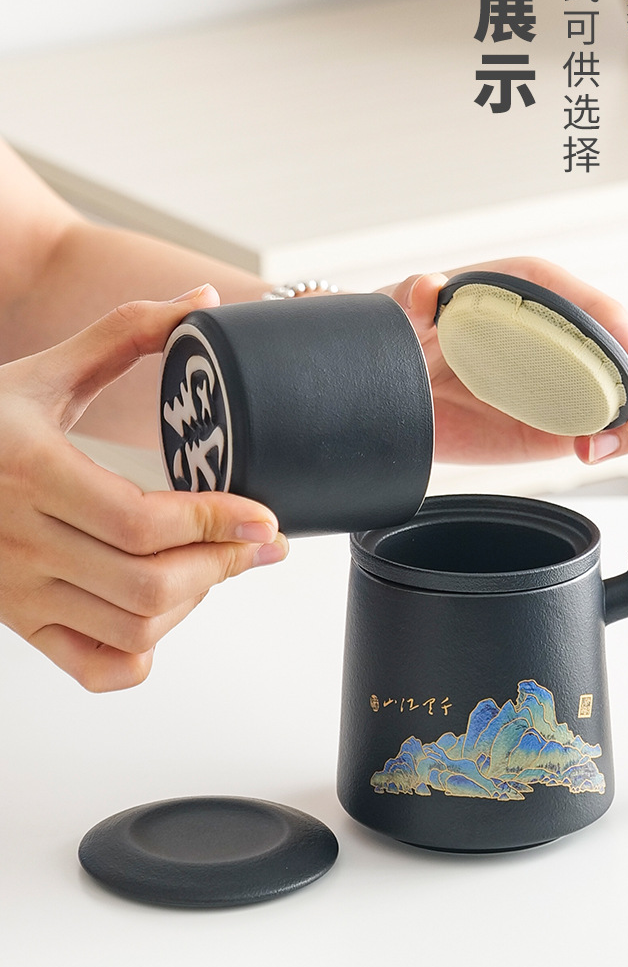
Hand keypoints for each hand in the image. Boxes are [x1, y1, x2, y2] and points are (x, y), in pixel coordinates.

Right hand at [0, 286, 287, 691]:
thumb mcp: (47, 370)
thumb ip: (126, 330)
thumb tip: (201, 299)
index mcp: (33, 472)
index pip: (141, 523)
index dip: (215, 524)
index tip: (264, 517)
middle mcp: (22, 541)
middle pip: (146, 586)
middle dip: (220, 565)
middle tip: (259, 542)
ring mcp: (20, 592)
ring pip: (130, 630)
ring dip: (192, 604)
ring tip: (216, 565)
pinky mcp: (22, 624)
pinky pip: (96, 668)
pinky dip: (145, 650)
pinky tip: (165, 609)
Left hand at [381, 258, 627, 464]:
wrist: (388, 387)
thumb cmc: (402, 334)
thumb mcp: (402, 313)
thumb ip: (413, 298)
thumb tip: (429, 287)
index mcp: (537, 290)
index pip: (601, 311)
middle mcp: (568, 330)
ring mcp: (575, 377)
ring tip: (602, 449)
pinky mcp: (569, 418)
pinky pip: (621, 427)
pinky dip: (627, 442)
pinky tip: (595, 453)